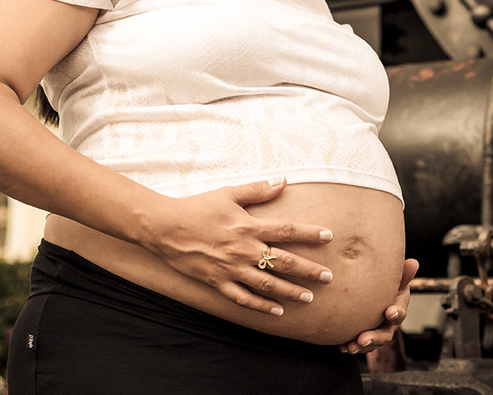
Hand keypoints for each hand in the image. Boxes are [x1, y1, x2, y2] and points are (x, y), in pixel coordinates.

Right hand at [138, 178, 334, 315]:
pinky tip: (276, 311)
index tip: (328, 236)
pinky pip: (243, 298)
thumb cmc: (197, 207)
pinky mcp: (217, 282)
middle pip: (283, 262)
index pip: (286, 230)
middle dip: (308, 270)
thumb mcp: (228, 193)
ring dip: (290, 291)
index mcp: (247, 226)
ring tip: (309, 297)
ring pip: (267, 284)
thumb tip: (282, 181)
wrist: (164, 227)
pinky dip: (261, 306)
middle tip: (328, 277)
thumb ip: (257, 190)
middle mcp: (243, 250)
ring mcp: (230, 268)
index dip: (309, 233)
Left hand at [340, 258, 418, 353]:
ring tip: (350, 347)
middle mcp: (388, 324)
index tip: (390, 312)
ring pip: (371, 343)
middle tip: (364, 339)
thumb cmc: (386, 285)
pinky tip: (342, 347)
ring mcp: (376, 332)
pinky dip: (350, 346)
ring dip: (361, 346)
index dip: (396, 313)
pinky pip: (357, 345)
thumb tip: (414, 262)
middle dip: (374, 338)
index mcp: (397, 309)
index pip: (399, 313)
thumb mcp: (395, 278)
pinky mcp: (362, 336)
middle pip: (385, 334)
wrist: (371, 293)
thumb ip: (403, 273)